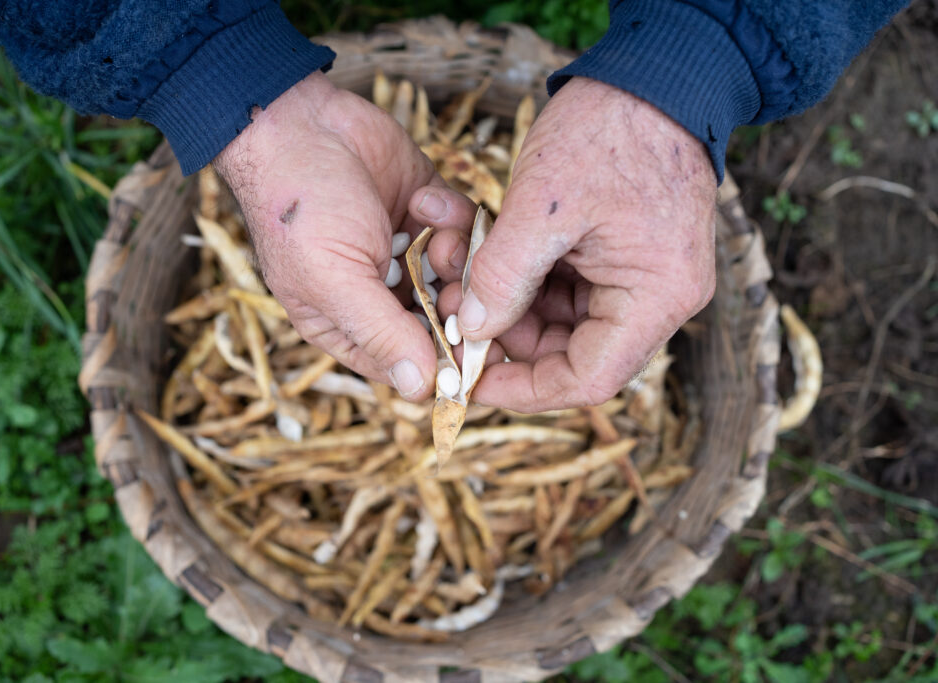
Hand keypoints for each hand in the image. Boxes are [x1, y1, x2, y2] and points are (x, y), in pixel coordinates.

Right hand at [214, 72, 474, 399]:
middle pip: (442, 326)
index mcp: (346, 324)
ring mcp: (408, 252)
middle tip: (453, 286)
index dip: (442, 365)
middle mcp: (380, 294)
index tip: (472, 353)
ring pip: (462, 278)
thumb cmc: (299, 206)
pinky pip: (466, 231)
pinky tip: (426, 198)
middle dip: (456, 307)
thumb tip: (422, 390)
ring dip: (458, 257)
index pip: (405, 365)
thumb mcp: (335, 280)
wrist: (298, 120)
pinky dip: (455, 217)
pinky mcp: (429, 212)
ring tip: (437, 235)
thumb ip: (383, 334)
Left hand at [441, 77, 716, 411]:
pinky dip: (521, 273)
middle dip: (505, 334)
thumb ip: (503, 276)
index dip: (526, 389)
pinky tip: (482, 248)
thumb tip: (471, 331)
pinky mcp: (621, 253)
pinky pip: (563, 284)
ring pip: (560, 318)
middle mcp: (656, 297)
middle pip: (571, 350)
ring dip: (505, 300)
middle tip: (451, 309)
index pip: (589, 378)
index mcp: (655, 297)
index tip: (472, 381)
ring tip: (457, 266)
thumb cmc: (610, 130)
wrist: (652, 74)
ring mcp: (640, 275)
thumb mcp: (543, 206)